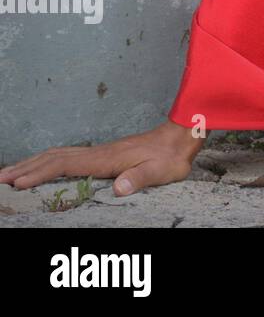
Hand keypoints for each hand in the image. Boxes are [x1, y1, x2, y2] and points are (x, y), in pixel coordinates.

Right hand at [0, 120, 205, 196]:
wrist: (182, 137)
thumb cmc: (171, 156)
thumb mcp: (160, 171)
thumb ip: (140, 178)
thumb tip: (120, 188)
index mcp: (105, 158)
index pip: (65, 164)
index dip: (40, 173)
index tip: (18, 183)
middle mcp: (98, 153)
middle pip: (54, 157)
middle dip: (26, 167)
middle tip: (1, 178)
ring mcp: (100, 152)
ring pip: (59, 154)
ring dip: (33, 162)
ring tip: (11, 172)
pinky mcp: (104, 154)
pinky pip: (69, 156)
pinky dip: (48, 160)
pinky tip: (43, 166)